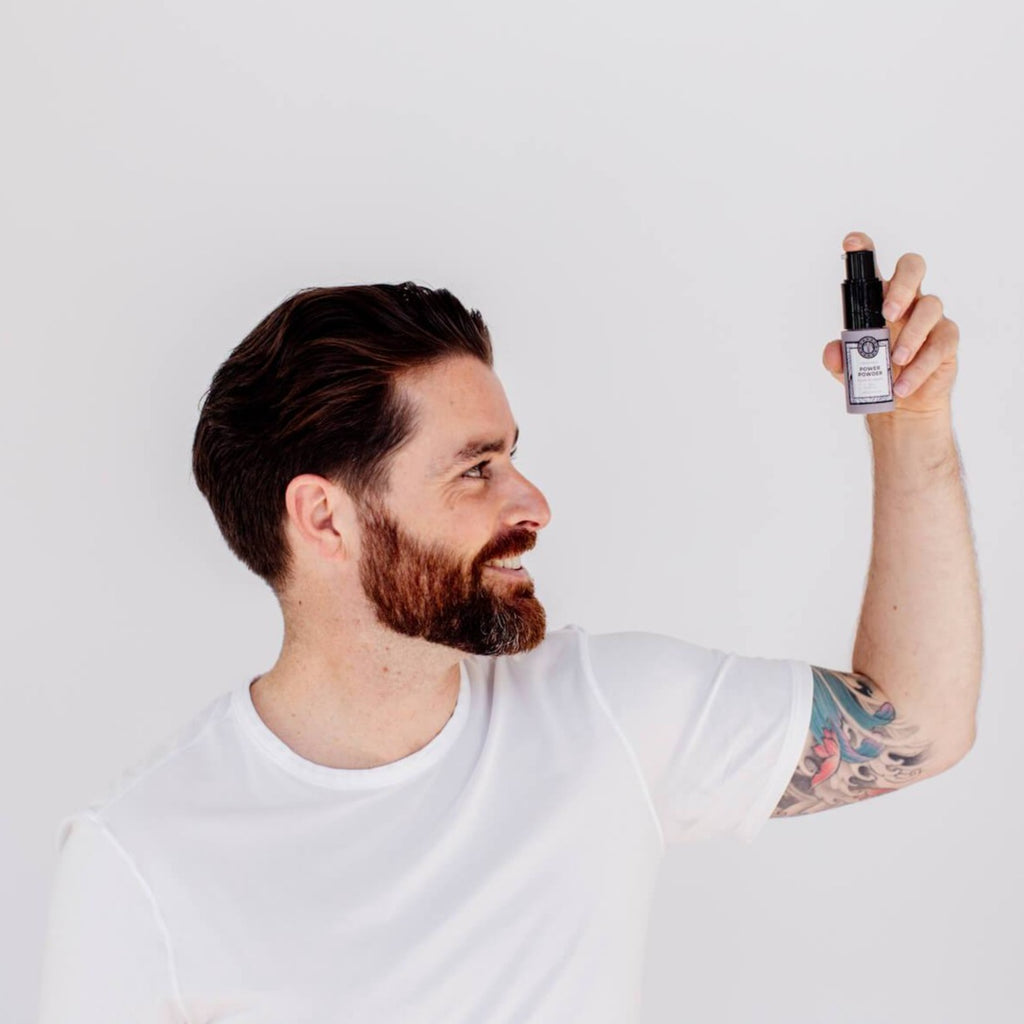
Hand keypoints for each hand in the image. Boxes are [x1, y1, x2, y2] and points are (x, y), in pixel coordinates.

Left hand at [822, 232, 959, 420]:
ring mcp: (931, 318)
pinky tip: (904, 383)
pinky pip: (940, 344)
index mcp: (879, 300)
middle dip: (901, 285)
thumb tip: (832, 350)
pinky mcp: (946, 340)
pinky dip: (920, 366)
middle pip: (913, 268)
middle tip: (887, 315)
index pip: (874, 267)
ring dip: (911, 334)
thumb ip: (838, 359)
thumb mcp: (850, 369)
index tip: (853, 242)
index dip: (865, 251)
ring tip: (896, 360)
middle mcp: (907, 301)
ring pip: (930, 306)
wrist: (902, 405)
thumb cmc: (877, 375)